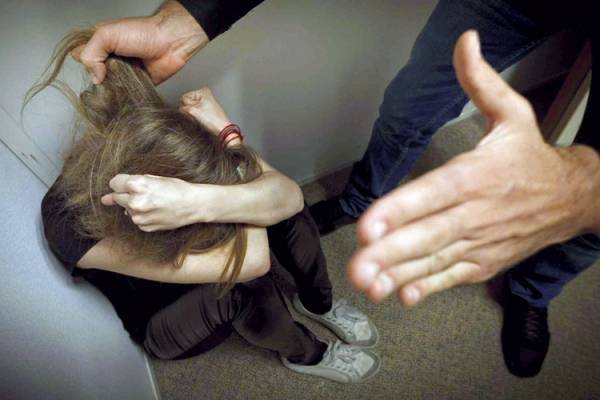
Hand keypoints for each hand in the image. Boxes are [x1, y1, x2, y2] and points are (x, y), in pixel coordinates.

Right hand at [72, 1, 207, 83]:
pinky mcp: (136, 85)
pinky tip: (126, 94)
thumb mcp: (107, 34)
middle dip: (99, 79)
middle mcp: (111, 59)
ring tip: (120, 83)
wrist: (170, 42)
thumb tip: (94, 78)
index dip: (86, 63)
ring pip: (109, 88)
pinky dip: (124, 96)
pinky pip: (125, 95)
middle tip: (109, 76)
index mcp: (101, 44)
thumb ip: (91, 53)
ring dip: (112, 89)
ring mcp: (123, 73)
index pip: (82, 57)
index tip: (94, 65)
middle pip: (94, 76)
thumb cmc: (142, 32)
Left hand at [101, 174, 215, 231]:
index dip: (123, 184)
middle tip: (145, 194)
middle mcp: (135, 202)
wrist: (193, 205)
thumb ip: (128, 186)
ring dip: (135, 206)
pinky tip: (156, 211)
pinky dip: (143, 216)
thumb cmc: (176, 188)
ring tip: (154, 203)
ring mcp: (139, 217)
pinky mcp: (144, 227)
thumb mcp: (153, 179)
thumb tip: (105, 199)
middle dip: (127, 195)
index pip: (114, 183)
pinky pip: (136, 220)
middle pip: (118, 198)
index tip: (132, 185)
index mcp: (137, 185)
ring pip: (126, 210)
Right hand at [179, 87, 231, 134]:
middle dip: (189, 111)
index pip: (184, 98)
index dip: (186, 106)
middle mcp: (204, 95)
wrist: (222, 129)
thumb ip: (183, 107)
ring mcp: (205, 103)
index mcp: (202, 91)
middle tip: (197, 116)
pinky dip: (195, 117)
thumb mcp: (193, 111)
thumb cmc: (213, 120)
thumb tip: (180, 108)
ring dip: (192, 115)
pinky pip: (195, 112)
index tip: (193, 112)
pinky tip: (201, 120)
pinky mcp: (206, 110)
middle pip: (187, 103)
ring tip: (200, 118)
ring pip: (190, 109)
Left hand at [347, 30, 599, 305]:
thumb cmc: (531, 158)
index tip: (370, 225)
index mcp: (477, 175)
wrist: (571, 198)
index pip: (433, 193)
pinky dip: (427, 287)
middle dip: (390, 253)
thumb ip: (480, 82)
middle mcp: (476, 212)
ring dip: (399, 275)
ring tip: (368, 286)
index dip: (401, 210)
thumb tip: (465, 43)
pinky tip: (402, 295)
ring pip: (434, 260)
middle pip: (429, 234)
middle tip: (358, 267)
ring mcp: (479, 241)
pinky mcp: (482, 261)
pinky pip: (452, 276)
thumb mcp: (513, 113)